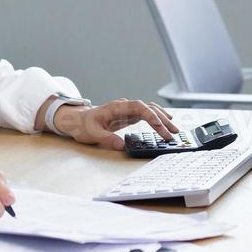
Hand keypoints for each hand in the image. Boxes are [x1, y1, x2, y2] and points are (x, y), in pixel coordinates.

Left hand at [52, 99, 179, 150]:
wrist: (78, 121)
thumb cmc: (84, 125)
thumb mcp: (92, 133)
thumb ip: (107, 138)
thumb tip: (121, 145)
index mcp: (117, 107)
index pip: (139, 107)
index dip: (151, 115)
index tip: (160, 126)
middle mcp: (125, 106)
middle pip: (148, 108)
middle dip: (162, 119)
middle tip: (172, 133)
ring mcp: (128, 110)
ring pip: (150, 110)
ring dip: (162, 118)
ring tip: (174, 129)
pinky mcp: (129, 116)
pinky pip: (147, 114)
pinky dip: (157, 118)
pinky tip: (165, 123)